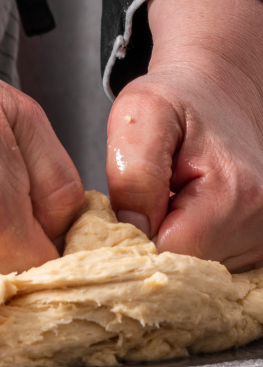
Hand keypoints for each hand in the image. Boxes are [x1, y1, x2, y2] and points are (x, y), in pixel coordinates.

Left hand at [107, 0, 262, 271]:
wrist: (214, 93)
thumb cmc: (176, 101)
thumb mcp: (141, 117)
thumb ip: (134, 173)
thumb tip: (133, 230)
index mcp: (234, 196)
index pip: (168, 256)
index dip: (132, 243)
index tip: (118, 217)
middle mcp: (259, 225)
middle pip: (182, 270)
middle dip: (148, 245)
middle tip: (139, 205)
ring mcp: (261, 237)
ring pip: (193, 272)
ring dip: (166, 244)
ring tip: (163, 203)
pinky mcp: (255, 241)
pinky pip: (206, 264)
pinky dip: (184, 246)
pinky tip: (178, 215)